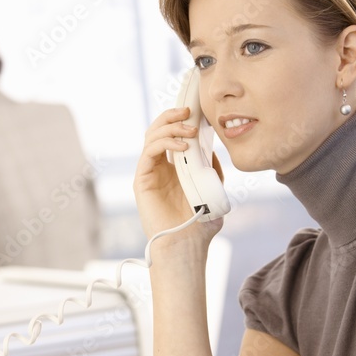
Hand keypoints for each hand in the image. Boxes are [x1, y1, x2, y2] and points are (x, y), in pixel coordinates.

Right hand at [133, 107, 223, 243]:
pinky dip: (166, 143)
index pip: (172, 134)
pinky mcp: (142, 179)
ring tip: (190, 130)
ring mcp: (149, 172)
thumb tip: (212, 149)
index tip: (197, 111)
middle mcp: (159, 167)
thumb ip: (213, 170)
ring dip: (171, 127)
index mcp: (174, 167)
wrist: (186, 244)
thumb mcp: (214, 190)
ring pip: (152, 136)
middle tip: (189, 112)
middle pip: (158, 129)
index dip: (180, 119)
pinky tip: (183, 147)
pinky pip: (150, 151)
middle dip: (172, 116)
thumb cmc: (199, 222)